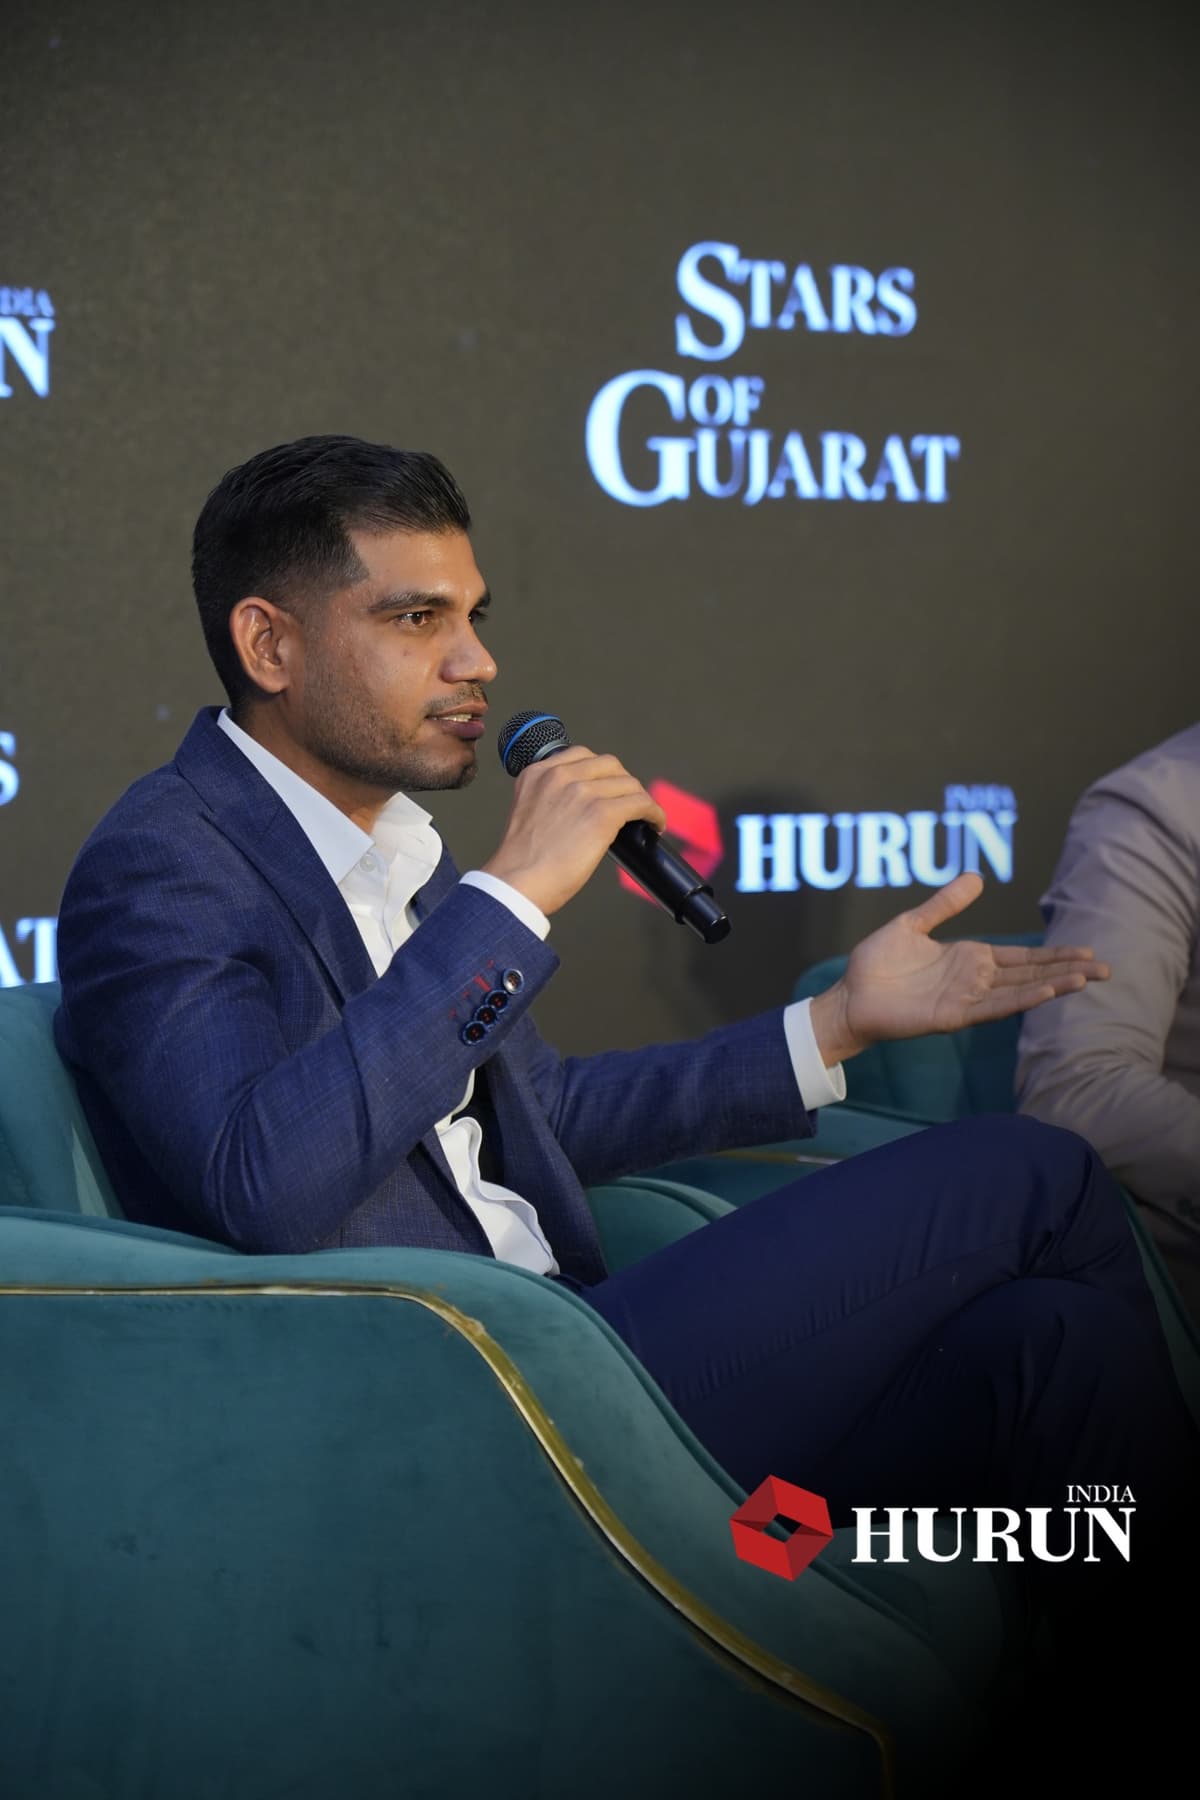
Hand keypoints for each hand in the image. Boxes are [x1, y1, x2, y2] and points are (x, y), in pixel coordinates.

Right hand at [482, 745, 666, 915]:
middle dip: (623, 782)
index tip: (608, 789)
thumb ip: (549, 800)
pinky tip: (655, 824)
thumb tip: (581, 809)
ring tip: (645, 817)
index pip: (582, 756)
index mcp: (538, 773)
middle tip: (628, 803)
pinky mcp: (602, 814)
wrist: (516, 883)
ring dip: (641, 799)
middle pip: (609, 764)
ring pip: (629, 784)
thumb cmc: (520, 862)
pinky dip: (653, 812)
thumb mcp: (527, 813)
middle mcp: (560, 775)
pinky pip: (641, 803)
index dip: (602, 773)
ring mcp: (582, 792)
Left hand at [809, 872, 1109, 1066]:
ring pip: (1019, 992)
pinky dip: (1020, 1000)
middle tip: (1107, 969)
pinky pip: (992, 1008)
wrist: (849, 995)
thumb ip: (945, 904)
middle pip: (1031, 974)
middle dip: (1067, 970)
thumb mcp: (913, 924)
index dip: (1054, 955)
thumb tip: (977, 876)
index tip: (1088, 952)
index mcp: (969, 958)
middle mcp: (974, 980)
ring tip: (1086, 980)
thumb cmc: (877, 964)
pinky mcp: (952, 1016)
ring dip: (1052, 986)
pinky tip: (1045, 993)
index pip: (1022, 957)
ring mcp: (966, 999)